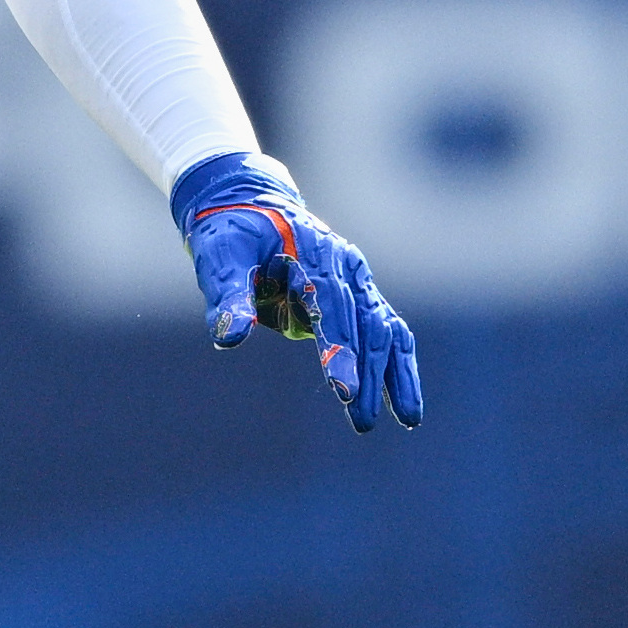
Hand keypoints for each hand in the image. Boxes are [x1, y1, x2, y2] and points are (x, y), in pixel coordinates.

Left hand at [170, 148, 422, 434]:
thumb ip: (227, 297)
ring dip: (395, 375)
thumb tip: (228, 338)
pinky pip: (386, 331)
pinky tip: (404, 403)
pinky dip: (397, 365)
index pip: (331, 305)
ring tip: (407, 419)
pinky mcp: (358, 296)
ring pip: (388, 328)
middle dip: (367, 373)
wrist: (250, 206)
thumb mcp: (220, 259)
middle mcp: (344, 264)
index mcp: (313, 252)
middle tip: (361, 421)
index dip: (339, 349)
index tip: (344, 390)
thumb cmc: (231, 235)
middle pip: (366, 322)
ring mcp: (356, 280)